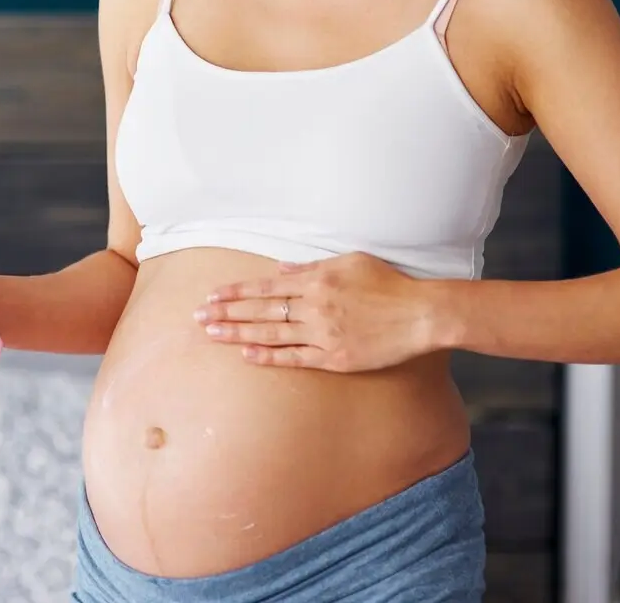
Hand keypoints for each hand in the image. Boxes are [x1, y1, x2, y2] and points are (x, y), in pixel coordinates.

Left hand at [193, 252, 440, 372]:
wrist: (420, 314)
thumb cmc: (388, 283)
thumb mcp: (350, 262)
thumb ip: (312, 266)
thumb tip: (281, 268)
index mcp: (317, 280)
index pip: (266, 286)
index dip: (236, 292)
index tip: (212, 296)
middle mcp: (315, 306)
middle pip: (262, 310)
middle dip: (227, 313)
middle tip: (198, 317)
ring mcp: (324, 333)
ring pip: (272, 333)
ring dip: (239, 334)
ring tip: (213, 335)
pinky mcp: (335, 357)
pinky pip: (295, 357)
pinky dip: (270, 356)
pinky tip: (247, 355)